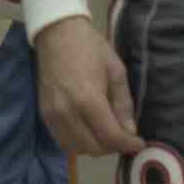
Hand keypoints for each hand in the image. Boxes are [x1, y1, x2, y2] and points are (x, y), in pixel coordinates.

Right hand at [34, 15, 143, 156]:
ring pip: (77, 149)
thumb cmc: (91, 48)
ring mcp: (52, 116)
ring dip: (95, 147)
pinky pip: (63, 141)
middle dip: (113, 147)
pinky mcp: (44, 115)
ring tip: (107, 134)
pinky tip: (90, 131)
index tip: (139, 143)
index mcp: (88, 100)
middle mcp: (67, 113)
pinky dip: (79, 143)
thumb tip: (129, 131)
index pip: (110, 137)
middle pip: (93, 148)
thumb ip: (123, 104)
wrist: (57, 34)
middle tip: (125, 136)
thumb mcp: (116, 71)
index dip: (127, 144)